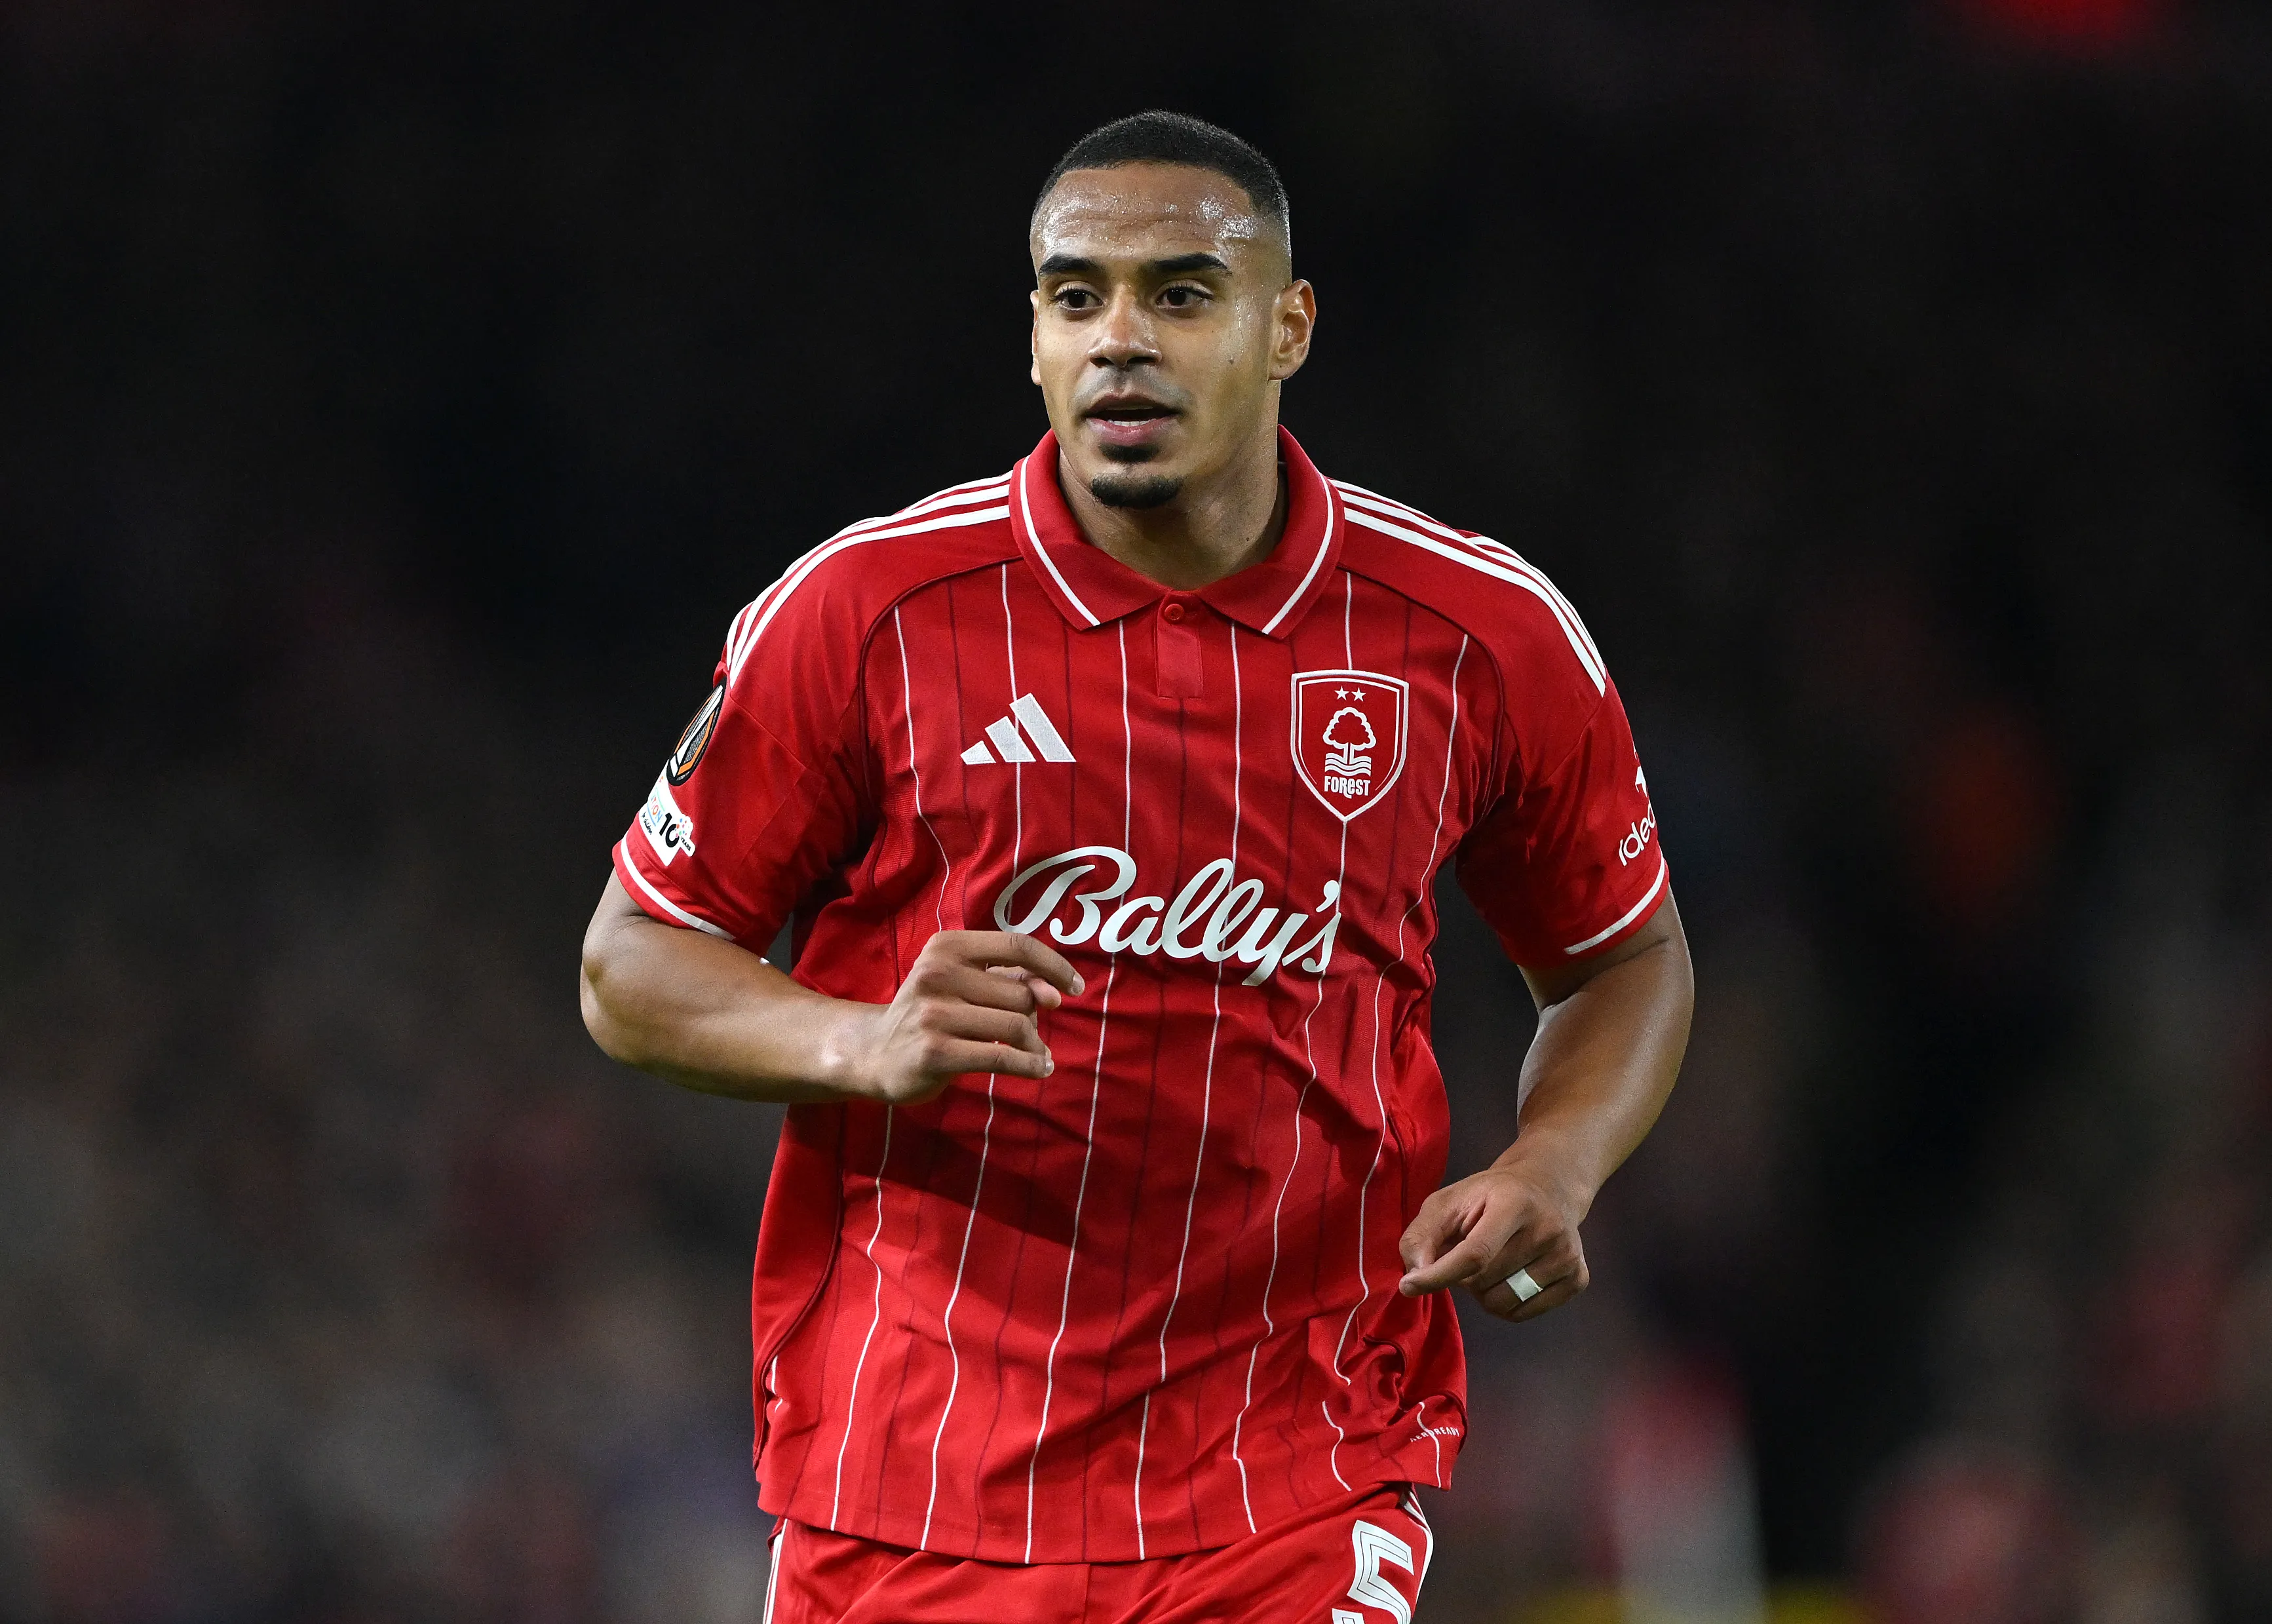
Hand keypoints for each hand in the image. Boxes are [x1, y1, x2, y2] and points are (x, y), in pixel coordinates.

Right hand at [832, 930, 1083, 1104]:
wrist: (874, 1052)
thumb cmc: (931, 1013)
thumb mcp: (963, 983)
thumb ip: (1009, 979)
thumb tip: (1055, 991)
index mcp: (947, 947)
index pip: (1016, 945)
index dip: (1053, 965)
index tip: (1075, 987)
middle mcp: (937, 974)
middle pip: (1021, 993)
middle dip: (1035, 1016)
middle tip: (1030, 1033)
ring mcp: (934, 1014)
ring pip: (1016, 1026)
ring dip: (1036, 1045)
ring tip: (1038, 1055)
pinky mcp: (935, 1052)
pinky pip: (1001, 1057)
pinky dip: (1029, 1065)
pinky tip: (1039, 1069)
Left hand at [1395, 1157, 1590, 1322]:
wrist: (1548, 1187)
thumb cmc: (1489, 1196)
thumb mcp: (1449, 1200)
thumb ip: (1422, 1234)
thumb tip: (1415, 1275)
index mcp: (1514, 1202)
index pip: (1475, 1254)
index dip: (1439, 1275)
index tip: (1408, 1287)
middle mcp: (1548, 1229)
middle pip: (1485, 1283)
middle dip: (1463, 1277)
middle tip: (1469, 1253)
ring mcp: (1567, 1256)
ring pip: (1503, 1304)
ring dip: (1483, 1294)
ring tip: (1490, 1265)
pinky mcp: (1578, 1278)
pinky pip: (1524, 1314)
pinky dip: (1506, 1305)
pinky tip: (1510, 1276)